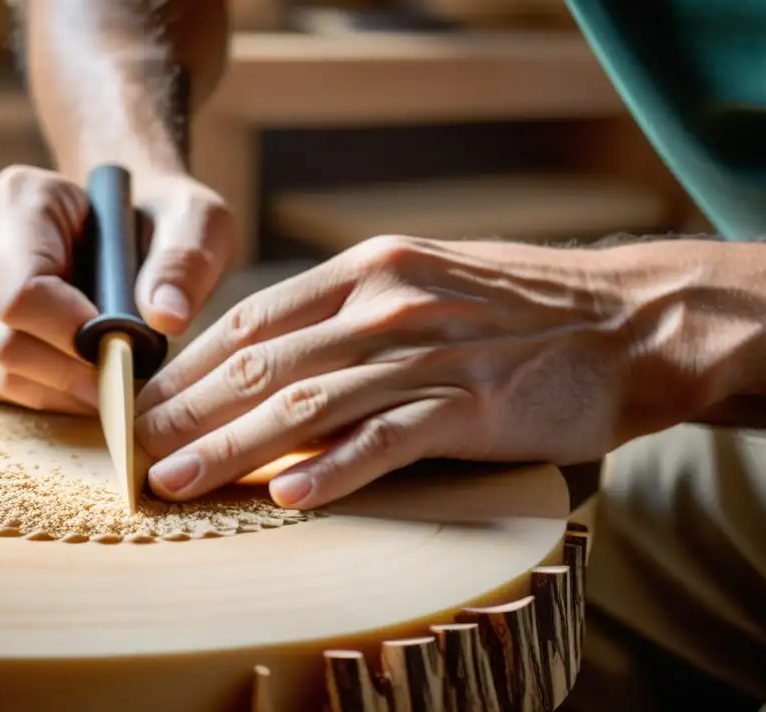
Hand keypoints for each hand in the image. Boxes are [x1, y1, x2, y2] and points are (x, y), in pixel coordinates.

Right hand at [0, 165, 232, 413]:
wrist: (138, 228)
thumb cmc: (164, 223)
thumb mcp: (195, 223)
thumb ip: (184, 262)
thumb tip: (165, 318)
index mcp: (21, 197)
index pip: (24, 289)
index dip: (72, 337)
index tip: (123, 355)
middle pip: (2, 337)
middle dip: (71, 375)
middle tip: (124, 386)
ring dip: (55, 393)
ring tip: (106, 387)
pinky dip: (34, 398)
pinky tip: (75, 387)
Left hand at [134, 235, 641, 509]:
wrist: (630, 318)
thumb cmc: (522, 308)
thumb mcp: (426, 285)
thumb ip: (352, 318)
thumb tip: (276, 365)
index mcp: (369, 270)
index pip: (254, 319)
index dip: (191, 366)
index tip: (146, 407)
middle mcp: (389, 301)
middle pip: (265, 362)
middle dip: (190, 412)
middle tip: (135, 455)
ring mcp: (432, 350)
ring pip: (310, 403)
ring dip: (235, 447)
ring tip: (178, 484)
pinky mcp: (476, 402)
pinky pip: (391, 438)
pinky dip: (336, 469)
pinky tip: (288, 495)